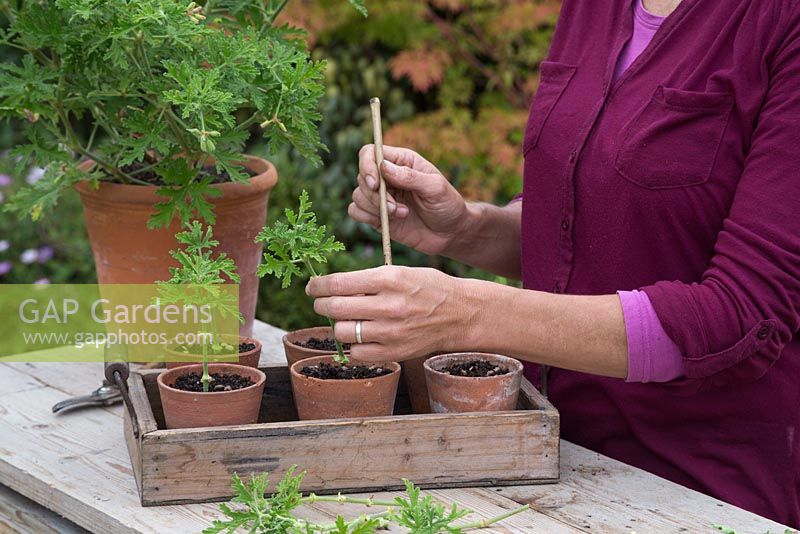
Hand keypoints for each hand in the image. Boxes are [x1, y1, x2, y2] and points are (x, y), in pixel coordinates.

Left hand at [306, 265, 472, 362]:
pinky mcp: (394, 352)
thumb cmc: (427, 288)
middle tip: (322, 303)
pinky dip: (354, 345)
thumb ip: (368, 280)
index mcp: (389, 279)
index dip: (318, 285)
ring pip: (342, 332)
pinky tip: (362, 336)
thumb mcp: (400, 272)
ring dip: (337, 325)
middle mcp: (389, 305)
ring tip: (345, 320)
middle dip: (321, 304)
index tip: (313, 287)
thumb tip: (331, 287)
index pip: (338, 283)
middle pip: (335, 308)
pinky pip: (357, 353)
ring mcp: (391, 332)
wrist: (460, 314)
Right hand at [351, 145, 469, 255]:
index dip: (367, 166)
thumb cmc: (447, 205)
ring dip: (375, 208)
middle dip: (375, 195)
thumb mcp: (435, 188)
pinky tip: (388, 223)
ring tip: (402, 214)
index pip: (370, 153)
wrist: (450, 233)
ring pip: (357, 195)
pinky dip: (366, 217)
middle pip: (361, 177)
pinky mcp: (376, 215)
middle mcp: (387, 177)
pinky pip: (355, 212)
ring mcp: (381, 197)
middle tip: (397, 208)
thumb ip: (410, 176)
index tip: (375, 184)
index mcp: (401, 162)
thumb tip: (383, 167)